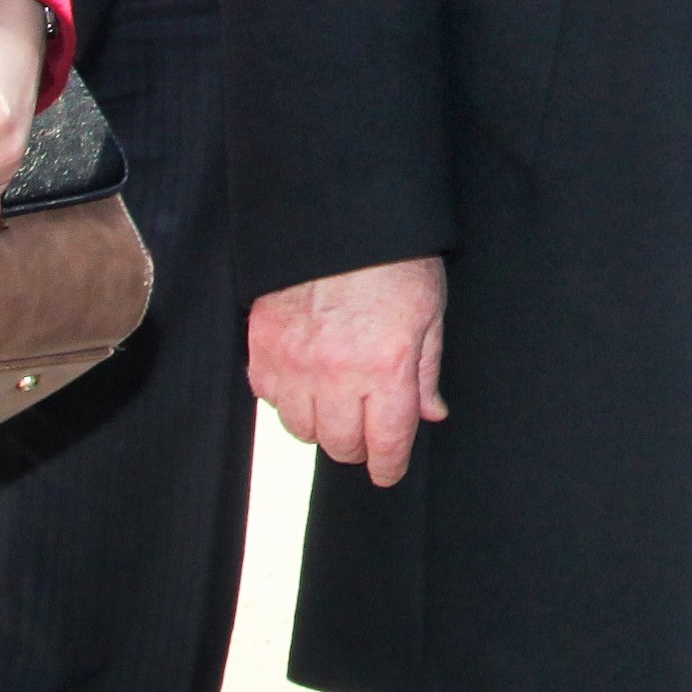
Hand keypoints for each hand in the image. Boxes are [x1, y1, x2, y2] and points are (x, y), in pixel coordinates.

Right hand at [251, 257, 450, 485]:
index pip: (385, 442)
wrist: (340, 220)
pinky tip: (306, 377)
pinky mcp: (261, 347)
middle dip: (357, 445)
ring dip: (321, 423)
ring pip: (300, 428)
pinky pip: (268, 397)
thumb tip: (429, 416)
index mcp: (385, 367)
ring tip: (337, 399)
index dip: (388, 466)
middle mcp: (335, 373)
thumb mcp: (429, 313)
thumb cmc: (395, 262)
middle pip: (338, 445)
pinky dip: (287, 396)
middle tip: (368, 430)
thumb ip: (426, 372)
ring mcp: (293, 362)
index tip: (388, 472)